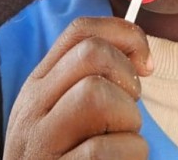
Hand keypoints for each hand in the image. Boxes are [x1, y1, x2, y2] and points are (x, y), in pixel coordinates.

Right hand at [4, 17, 152, 159]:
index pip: (80, 30)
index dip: (124, 35)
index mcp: (39, 85)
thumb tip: (139, 54)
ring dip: (127, 119)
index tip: (145, 63)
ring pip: (96, 95)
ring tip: (121, 140)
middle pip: (91, 55)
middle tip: (129, 108)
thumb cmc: (64, 157)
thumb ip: (89, 80)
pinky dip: (128, 154)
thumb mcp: (65, 113)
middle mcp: (32, 108)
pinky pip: (103, 148)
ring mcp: (40, 142)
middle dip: (126, 78)